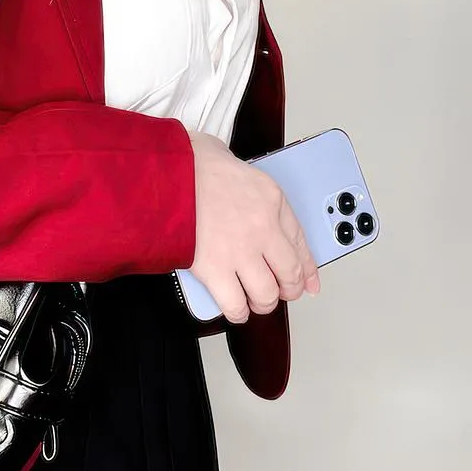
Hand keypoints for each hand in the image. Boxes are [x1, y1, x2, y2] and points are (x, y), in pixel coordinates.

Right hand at [185, 130, 320, 324]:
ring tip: (254, 300)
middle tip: (281, 292)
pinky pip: (235, 304)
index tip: (309, 281)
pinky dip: (236, 311)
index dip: (308, 268)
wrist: (162, 173)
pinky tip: (234, 307)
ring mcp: (240, 251)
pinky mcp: (214, 269)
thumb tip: (237, 194)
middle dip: (289, 289)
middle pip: (290, 273)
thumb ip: (243, 184)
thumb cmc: (188, 162)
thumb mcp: (231, 159)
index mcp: (270, 198)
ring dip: (262, 302)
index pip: (300, 240)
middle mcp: (262, 227)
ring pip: (267, 294)